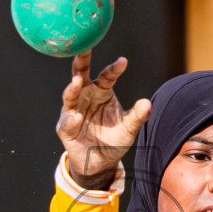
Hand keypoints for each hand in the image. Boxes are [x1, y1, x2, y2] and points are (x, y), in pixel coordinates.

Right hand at [56, 52, 150, 188]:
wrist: (101, 163)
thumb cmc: (113, 141)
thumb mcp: (129, 128)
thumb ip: (137, 116)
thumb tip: (147, 103)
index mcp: (101, 92)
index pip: (106, 76)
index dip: (114, 68)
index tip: (123, 61)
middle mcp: (85, 96)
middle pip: (80, 74)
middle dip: (80, 60)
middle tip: (83, 47)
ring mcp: (73, 110)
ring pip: (70, 95)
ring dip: (72, 88)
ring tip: (77, 82)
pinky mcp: (65, 128)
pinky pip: (68, 121)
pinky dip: (72, 119)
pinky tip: (78, 117)